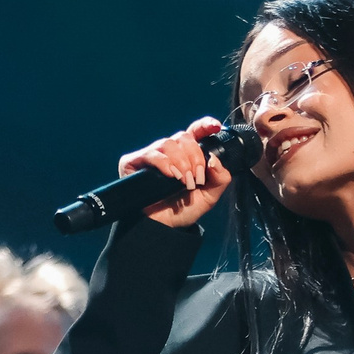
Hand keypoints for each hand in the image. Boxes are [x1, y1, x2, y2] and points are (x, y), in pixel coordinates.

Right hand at [117, 117, 232, 227]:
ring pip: (169, 143)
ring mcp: (151, 155)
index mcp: (187, 154)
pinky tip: (170, 175)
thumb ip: (220, 178)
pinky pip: (151, 154)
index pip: (196, 131)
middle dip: (194, 157)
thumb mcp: (209, 196)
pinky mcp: (133, 162)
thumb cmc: (182, 211)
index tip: (215, 127)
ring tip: (183, 181)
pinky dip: (164, 163)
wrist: (162, 227)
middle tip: (196, 178)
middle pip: (184, 137)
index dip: (205, 125)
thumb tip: (214, 160)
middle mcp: (169, 152)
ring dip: (181, 162)